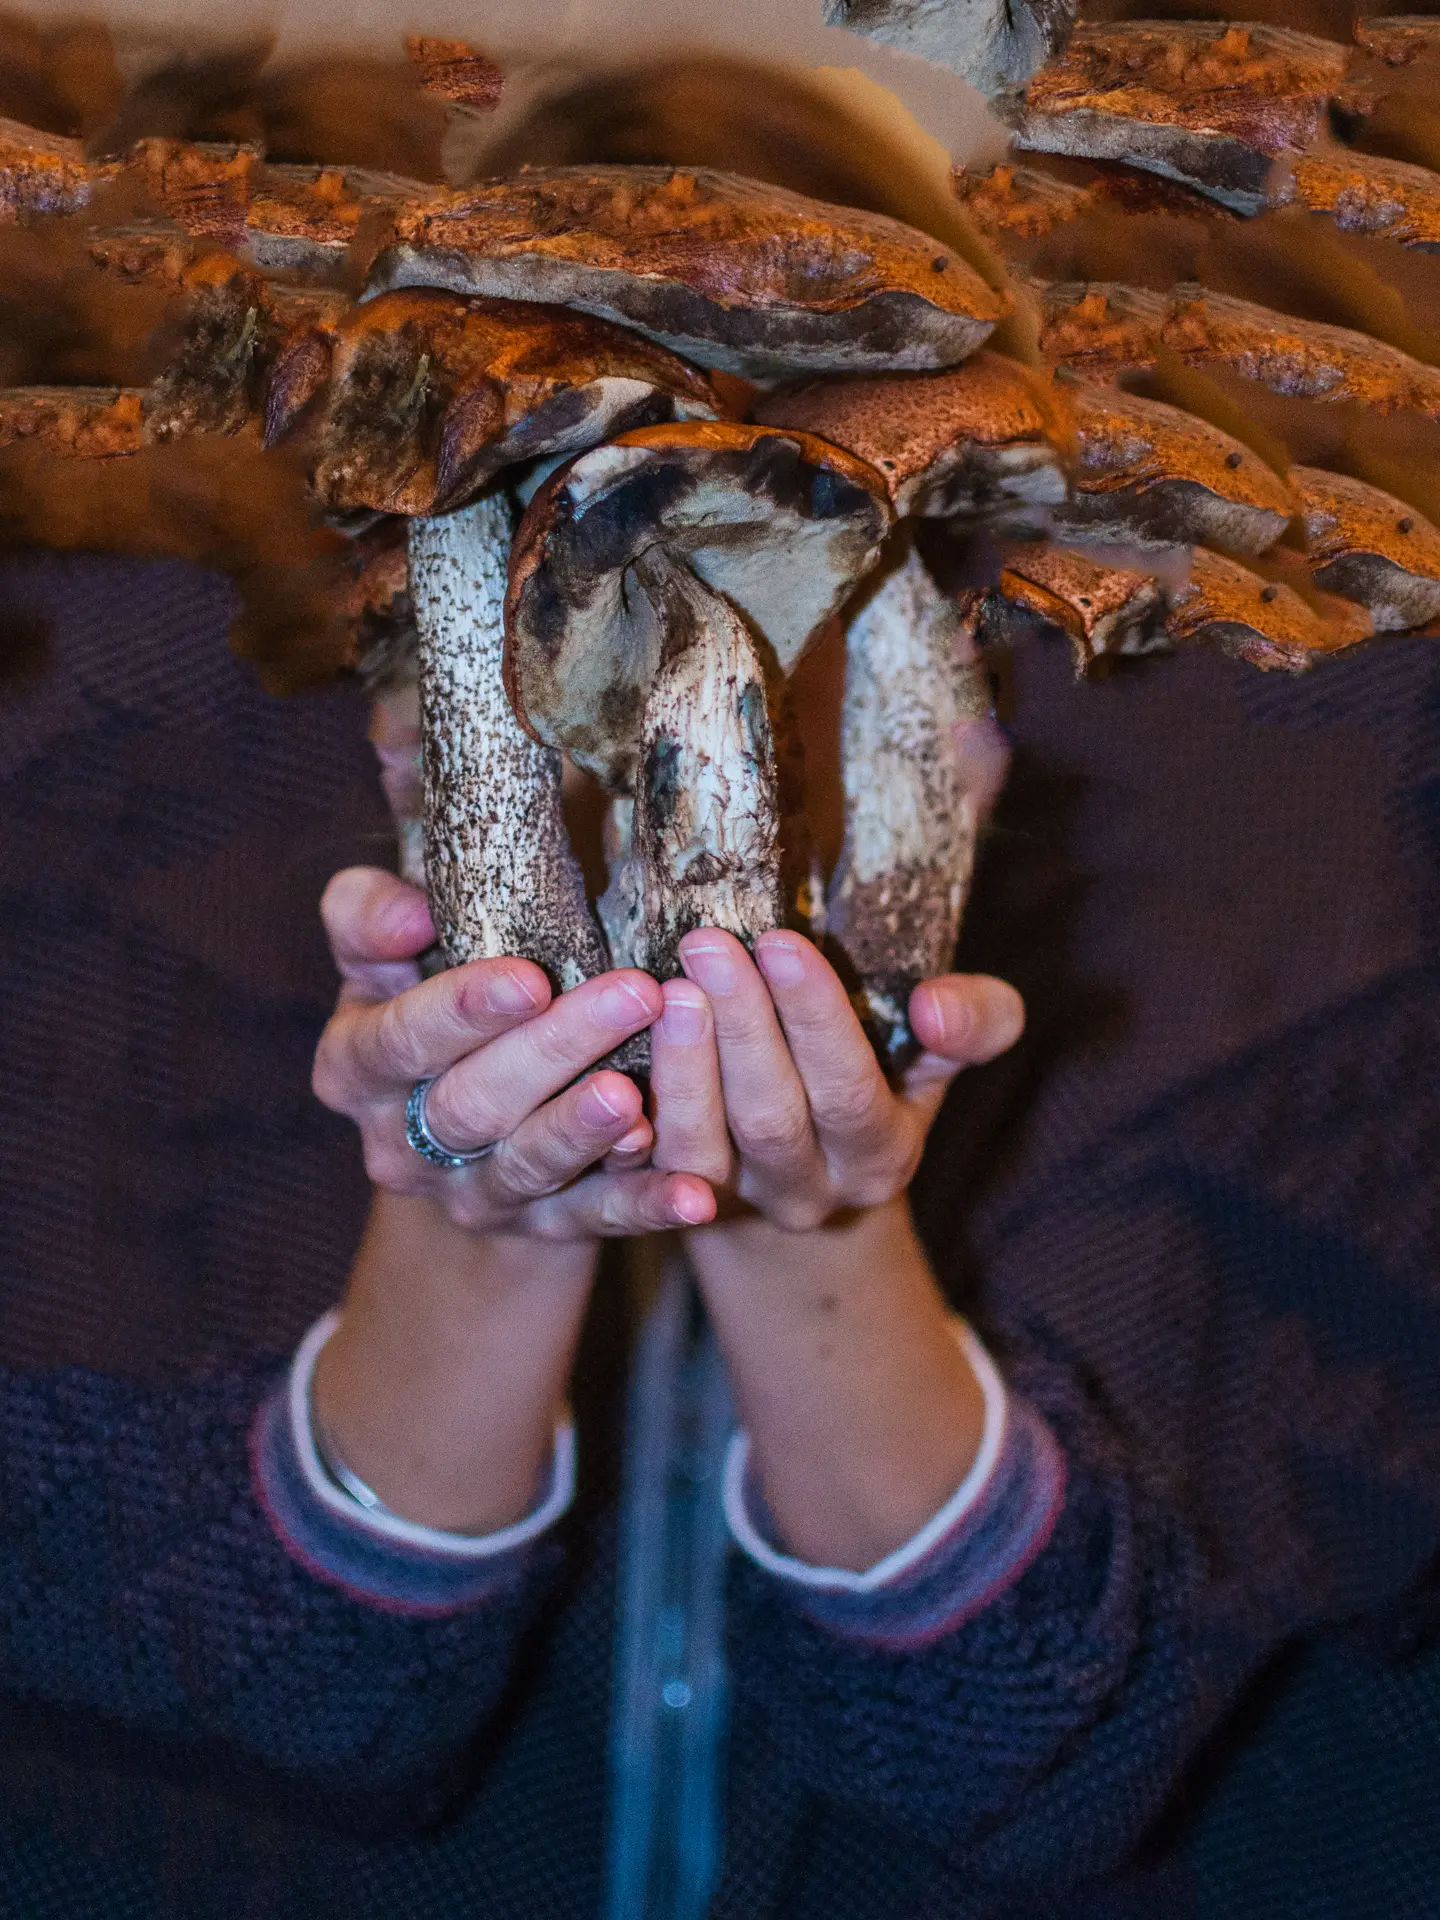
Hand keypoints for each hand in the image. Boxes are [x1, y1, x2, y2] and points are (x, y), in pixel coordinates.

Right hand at [312, 867, 715, 1241]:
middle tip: (631, 995)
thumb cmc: (434, 1005)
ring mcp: (472, 1194)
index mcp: (359, 1062)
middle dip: (550, 1051)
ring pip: (527, 1164)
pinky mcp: (538, 1232)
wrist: (456, 1149)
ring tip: (639, 1096)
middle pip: (470, 1102)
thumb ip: (379, 898)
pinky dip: (642, 1207)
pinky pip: (593, 1223)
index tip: (523, 975)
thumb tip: (386, 783)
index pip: (393, 1038)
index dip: (454, 1010)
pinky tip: (692, 1191)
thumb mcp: (392, 955)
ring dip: (586, 1130)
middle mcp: (402, 1139)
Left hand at [648, 928, 1023, 1231]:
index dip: (815, 1018)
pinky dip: (634, 1108)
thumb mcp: (937, 1058)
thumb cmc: (882, 1081)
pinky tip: (619, 1040)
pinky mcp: (671, 1204)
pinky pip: (642, 1169)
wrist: (809, 1170)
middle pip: (771, 1117)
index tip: (780, 941)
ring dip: (683, 1066)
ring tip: (667, 987)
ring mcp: (736, 1205)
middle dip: (740, 1027)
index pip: (849, 1090)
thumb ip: (974, 1024)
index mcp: (880, 1155)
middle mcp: (810, 1193)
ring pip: (701, 1147)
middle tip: (708, 943)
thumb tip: (937, 1007)